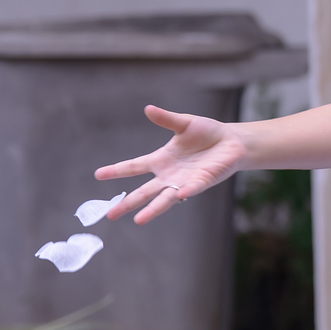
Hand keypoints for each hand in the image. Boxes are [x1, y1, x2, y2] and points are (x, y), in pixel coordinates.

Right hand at [94, 105, 249, 224]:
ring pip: (164, 199)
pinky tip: (178, 195)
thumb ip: (166, 119)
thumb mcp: (184, 123)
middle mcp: (169, 175)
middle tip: (109, 215)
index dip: (116, 170)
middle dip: (127, 203)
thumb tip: (148, 109)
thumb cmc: (207, 133)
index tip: (98, 175)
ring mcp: (184, 181)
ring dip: (152, 209)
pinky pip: (192, 189)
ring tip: (138, 220)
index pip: (134, 167)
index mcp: (161, 160)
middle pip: (144, 191)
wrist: (232, 142)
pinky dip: (185, 191)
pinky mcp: (202, 182)